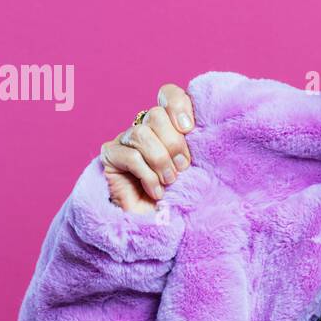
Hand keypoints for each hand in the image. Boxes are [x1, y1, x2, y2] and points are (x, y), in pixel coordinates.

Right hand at [101, 84, 196, 213]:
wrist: (157, 225)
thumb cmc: (180, 197)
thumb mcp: (196, 170)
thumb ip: (198, 148)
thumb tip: (211, 132)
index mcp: (168, 125)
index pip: (168, 95)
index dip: (178, 104)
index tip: (189, 128)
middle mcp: (145, 127)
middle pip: (155, 114)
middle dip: (173, 142)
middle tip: (183, 168)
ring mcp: (125, 139)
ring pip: (141, 133)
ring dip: (160, 160)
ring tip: (170, 181)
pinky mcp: (110, 155)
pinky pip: (130, 156)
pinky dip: (147, 175)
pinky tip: (155, 191)